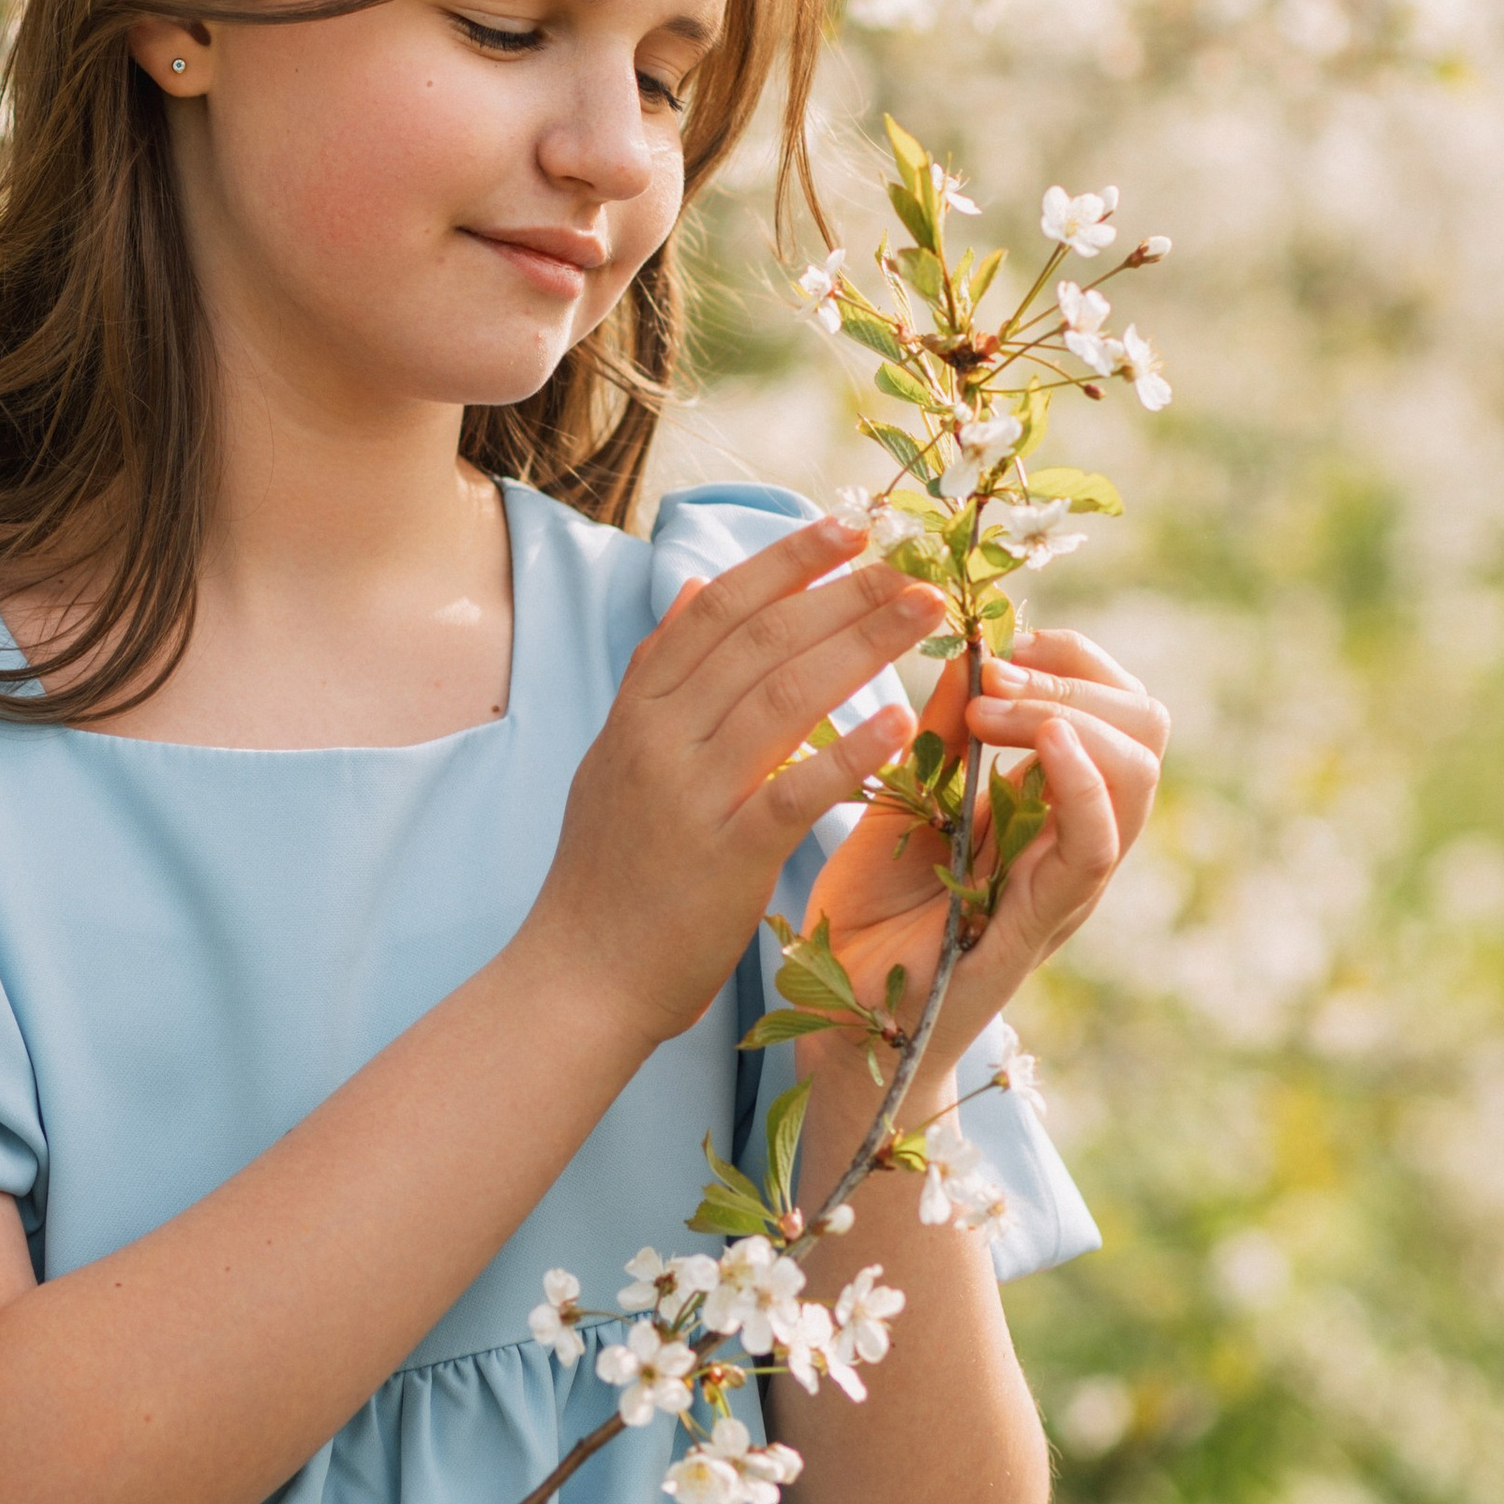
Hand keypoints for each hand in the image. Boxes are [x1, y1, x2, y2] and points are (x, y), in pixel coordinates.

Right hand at [528, 518, 946, 1054]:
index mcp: (639, 711)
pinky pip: (795, 791)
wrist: (579, 976)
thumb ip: (654, 675)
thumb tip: (690, 587)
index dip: (786, 561)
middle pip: (761, 640)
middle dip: (843, 592)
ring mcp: (690, 794)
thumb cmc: (607, 873)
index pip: (718, 609)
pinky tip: (902, 721)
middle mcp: (659, 738)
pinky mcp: (724, 855)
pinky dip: (849, 751)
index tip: (849, 528)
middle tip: (915, 564)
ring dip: (861, 645)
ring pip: (783, 696)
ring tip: (924, 613)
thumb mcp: (613, 757)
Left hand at [803, 628, 1168, 1113]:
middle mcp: (1072, 841)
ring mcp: (1064, 885)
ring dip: (1071, 714)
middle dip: (1078, 674)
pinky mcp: (1038, 927)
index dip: (1071, 654)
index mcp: (1046, 804)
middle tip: (992, 671)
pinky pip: (1095, 852)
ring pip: (1138, 777)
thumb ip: (940, 732)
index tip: (998, 638)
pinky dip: (1083, 783)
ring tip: (996, 703)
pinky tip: (1047, 741)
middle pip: (1144, 728)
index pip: (1112, 702)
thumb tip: (965, 645)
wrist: (833, 1021)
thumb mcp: (901, 797)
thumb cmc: (868, 915)